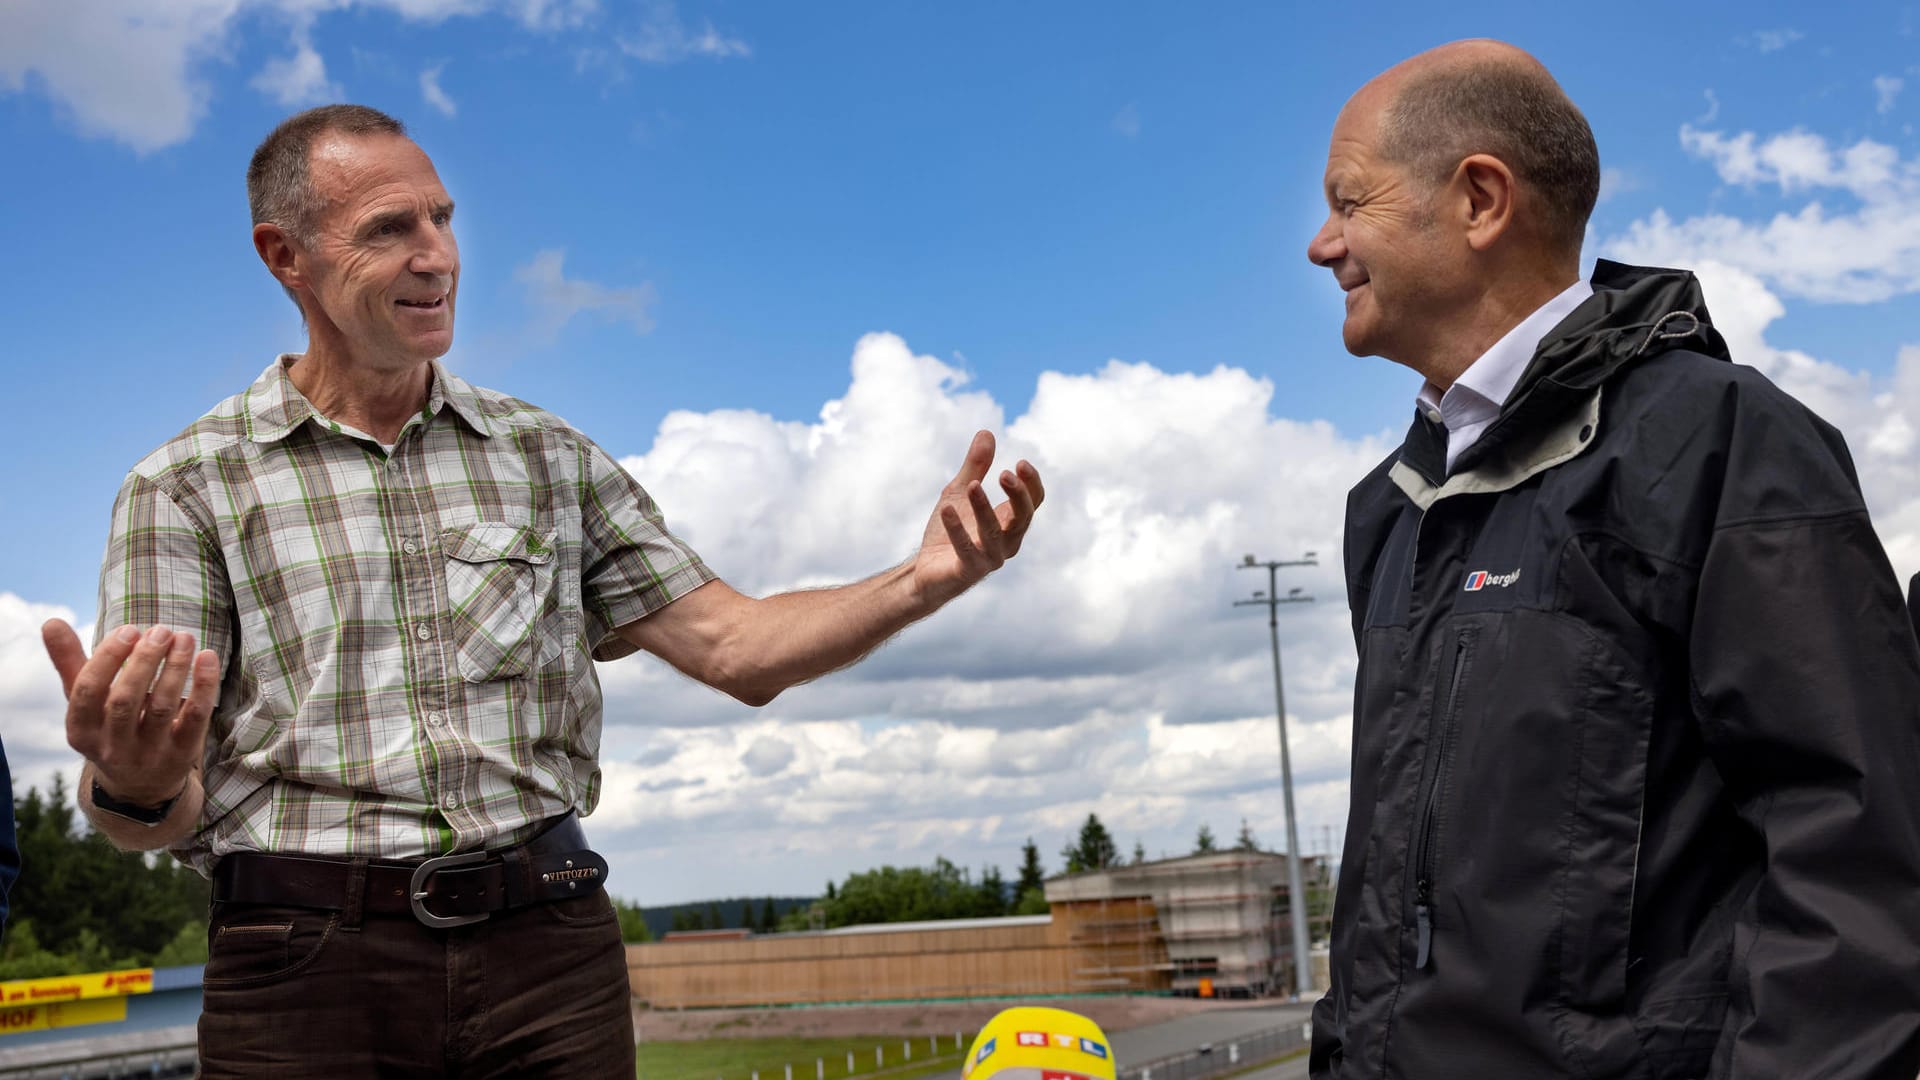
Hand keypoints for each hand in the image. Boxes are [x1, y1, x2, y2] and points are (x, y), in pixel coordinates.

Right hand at [43, 621, 219, 805]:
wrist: (139, 786)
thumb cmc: (109, 727)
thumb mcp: (86, 703)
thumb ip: (70, 663)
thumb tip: (51, 622)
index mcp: (81, 731)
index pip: (87, 692)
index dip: (107, 657)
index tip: (130, 629)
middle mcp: (111, 746)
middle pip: (125, 700)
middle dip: (143, 661)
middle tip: (161, 630)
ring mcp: (148, 753)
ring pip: (162, 707)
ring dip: (175, 668)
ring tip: (183, 637)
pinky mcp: (181, 754)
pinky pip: (195, 718)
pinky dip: (203, 686)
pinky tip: (207, 657)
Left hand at [912, 431, 1044, 603]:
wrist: (926, 570)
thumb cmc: (949, 532)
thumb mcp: (959, 492)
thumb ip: (975, 467)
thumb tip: (986, 432)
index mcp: (1009, 523)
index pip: (1033, 502)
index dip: (1031, 484)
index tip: (1020, 463)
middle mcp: (1007, 542)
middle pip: (1023, 518)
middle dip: (1018, 496)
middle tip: (1005, 473)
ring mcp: (989, 559)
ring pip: (994, 533)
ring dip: (984, 509)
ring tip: (972, 486)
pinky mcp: (967, 571)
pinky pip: (966, 549)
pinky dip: (957, 529)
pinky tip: (946, 509)